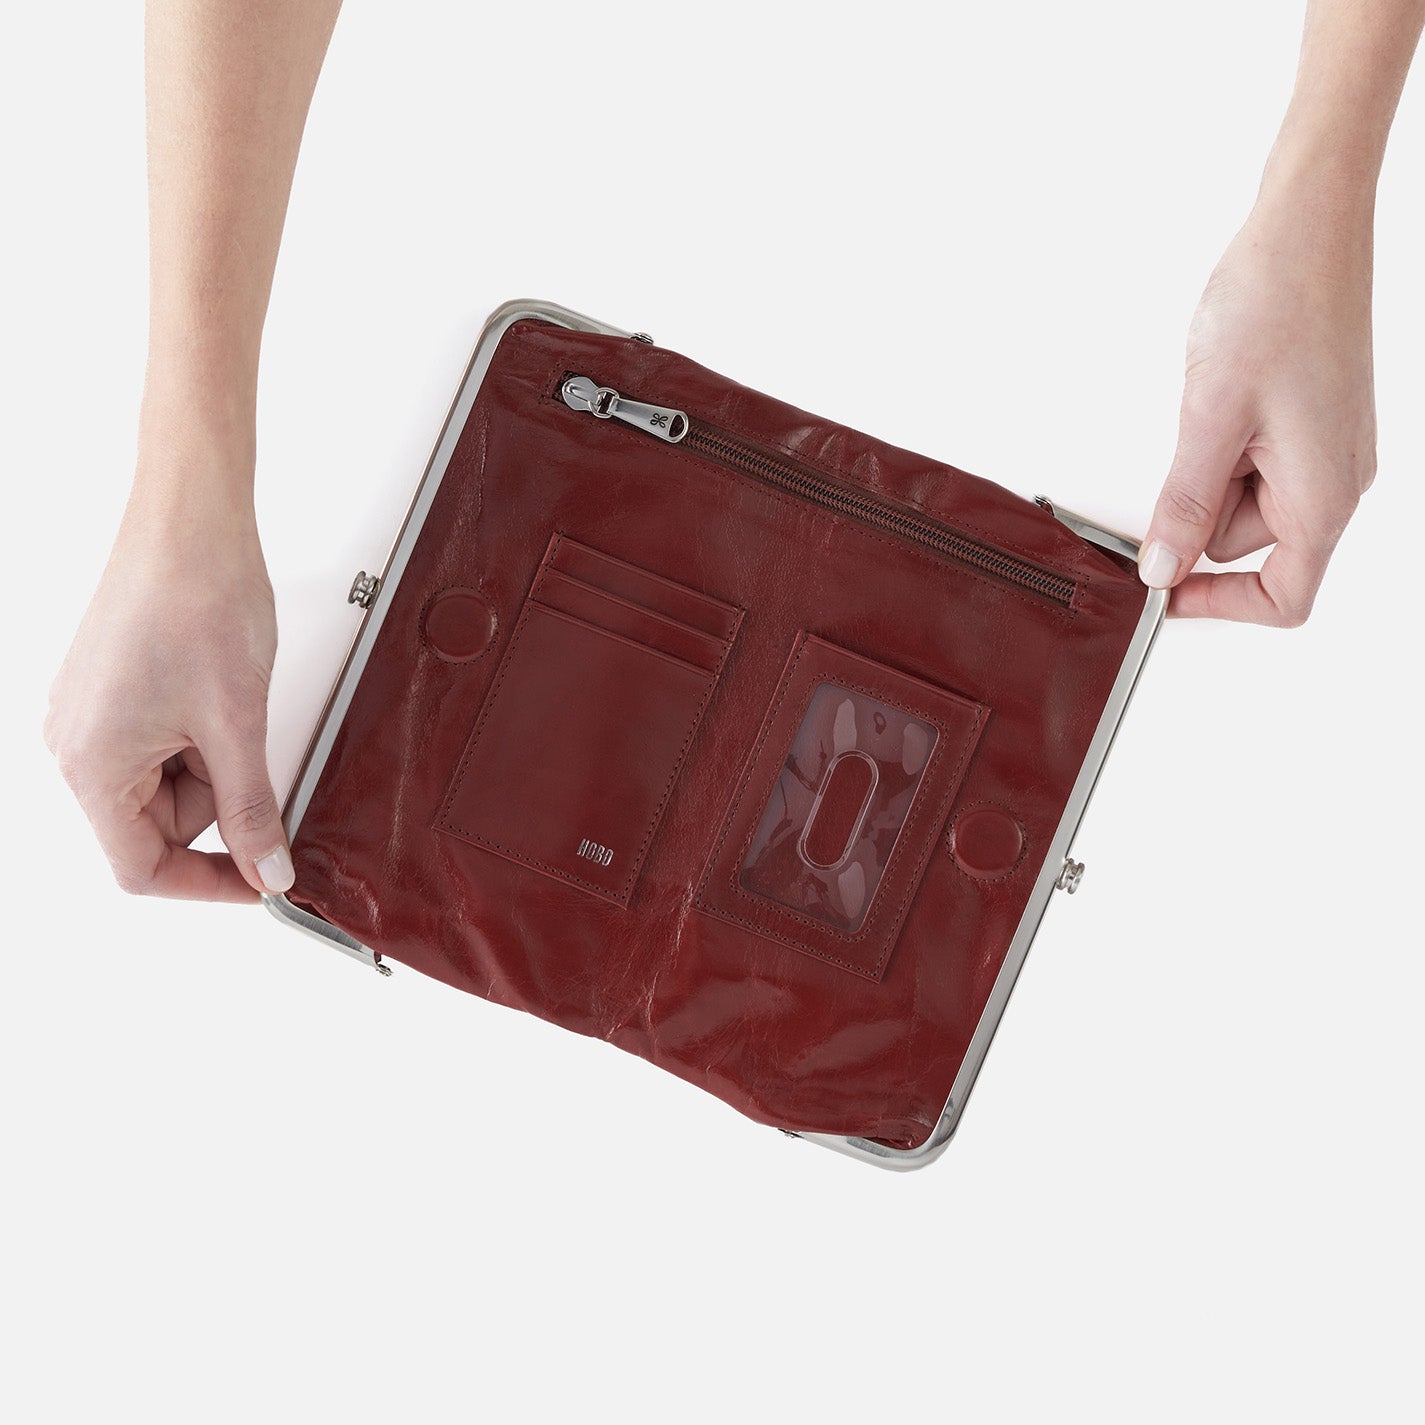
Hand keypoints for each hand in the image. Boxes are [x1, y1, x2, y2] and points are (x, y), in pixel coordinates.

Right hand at [46, 451, 291, 901]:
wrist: (191, 519)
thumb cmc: (200, 600)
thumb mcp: (238, 724)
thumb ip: (252, 810)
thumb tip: (267, 870)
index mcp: (91, 764)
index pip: (141, 868)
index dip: (207, 883)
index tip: (261, 880)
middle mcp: (74, 745)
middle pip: (156, 825)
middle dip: (217, 801)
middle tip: (251, 748)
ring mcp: (88, 716)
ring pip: (164, 785)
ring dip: (212, 765)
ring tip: (231, 704)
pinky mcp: (109, 693)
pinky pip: (158, 746)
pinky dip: (197, 738)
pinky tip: (216, 694)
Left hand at [1140, 184, 1376, 623]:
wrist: (1309, 227)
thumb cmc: (1277, 303)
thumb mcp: (1211, 417)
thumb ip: (1185, 504)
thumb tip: (1162, 570)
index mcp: (1324, 494)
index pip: (1284, 596)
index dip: (1219, 606)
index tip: (1164, 593)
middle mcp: (1335, 480)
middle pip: (1249, 547)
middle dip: (1197, 513)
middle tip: (1176, 451)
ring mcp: (1324, 452)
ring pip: (1242, 503)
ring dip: (1205, 473)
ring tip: (1204, 406)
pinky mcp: (1308, 426)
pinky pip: (1252, 464)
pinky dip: (1220, 448)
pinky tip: (1215, 399)